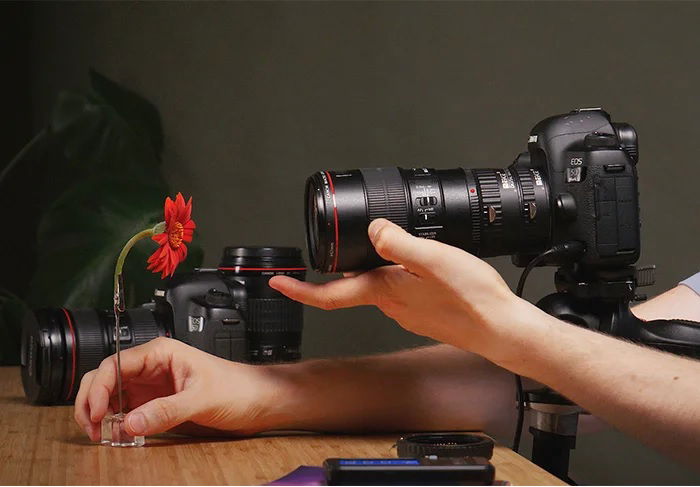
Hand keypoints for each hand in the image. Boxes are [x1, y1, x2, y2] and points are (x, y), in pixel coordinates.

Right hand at [74, 337, 280, 440]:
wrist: (257, 401)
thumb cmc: (237, 388)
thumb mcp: (201, 398)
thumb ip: (166, 410)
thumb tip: (130, 423)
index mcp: (160, 353)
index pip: (115, 364)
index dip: (99, 388)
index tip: (97, 413)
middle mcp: (151, 367)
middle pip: (105, 378)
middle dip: (91, 401)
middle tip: (92, 429)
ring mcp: (151, 386)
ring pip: (111, 396)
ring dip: (100, 414)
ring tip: (102, 435)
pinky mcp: (156, 404)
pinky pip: (126, 412)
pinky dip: (116, 424)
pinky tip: (119, 436)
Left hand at [270, 218, 525, 355]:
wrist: (501, 328)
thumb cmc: (472, 299)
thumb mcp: (434, 259)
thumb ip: (399, 243)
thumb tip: (372, 229)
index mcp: (384, 291)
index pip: (328, 295)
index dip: (299, 289)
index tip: (277, 282)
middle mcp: (390, 304)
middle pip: (352, 285)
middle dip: (342, 266)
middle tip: (336, 246)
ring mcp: (406, 310)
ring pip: (377, 286)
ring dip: (373, 268)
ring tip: (387, 247)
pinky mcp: (423, 311)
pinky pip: (399, 290)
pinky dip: (396, 275)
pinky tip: (416, 265)